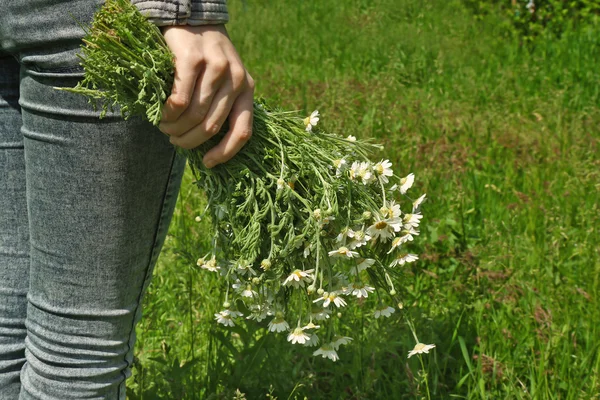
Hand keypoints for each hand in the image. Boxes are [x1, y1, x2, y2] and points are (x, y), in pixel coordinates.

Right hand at [159, 25, 253, 167]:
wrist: (193, 18)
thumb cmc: (207, 57)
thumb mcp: (224, 80)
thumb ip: (222, 105)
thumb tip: (208, 145)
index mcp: (247, 89)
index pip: (243, 131)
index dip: (225, 153)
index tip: (207, 163)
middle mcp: (236, 79)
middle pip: (213, 126)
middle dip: (190, 140)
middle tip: (175, 141)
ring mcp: (216, 68)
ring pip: (195, 114)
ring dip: (176, 128)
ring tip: (166, 128)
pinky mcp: (193, 59)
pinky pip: (180, 99)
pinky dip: (170, 113)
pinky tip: (163, 114)